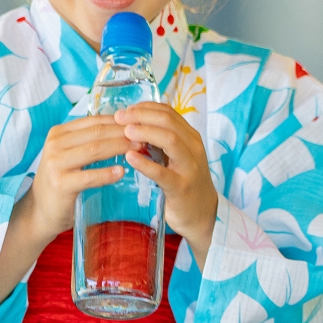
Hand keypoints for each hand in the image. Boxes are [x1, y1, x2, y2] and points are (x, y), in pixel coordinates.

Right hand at [24, 115, 141, 239]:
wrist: (42, 211)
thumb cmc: (63, 181)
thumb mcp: (72, 155)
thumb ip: (90, 142)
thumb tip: (125, 129)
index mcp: (59, 133)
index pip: (94, 121)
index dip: (118, 121)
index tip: (140, 124)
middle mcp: (55, 144)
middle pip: (96, 133)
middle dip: (123, 133)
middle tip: (145, 136)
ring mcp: (55, 163)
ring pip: (94, 150)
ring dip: (119, 148)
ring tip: (139, 149)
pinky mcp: (60, 183)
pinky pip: (89, 176)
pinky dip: (107, 173)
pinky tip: (122, 172)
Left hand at [116, 102, 218, 262]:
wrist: (202, 214)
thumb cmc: (183, 182)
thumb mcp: (176, 156)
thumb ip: (160, 141)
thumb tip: (132, 124)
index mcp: (190, 137)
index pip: (168, 112)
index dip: (145, 107)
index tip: (126, 109)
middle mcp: (193, 148)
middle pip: (168, 121)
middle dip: (142, 115)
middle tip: (120, 117)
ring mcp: (189, 168)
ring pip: (170, 140)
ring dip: (145, 132)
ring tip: (125, 131)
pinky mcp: (181, 188)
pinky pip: (162, 173)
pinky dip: (145, 164)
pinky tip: (130, 158)